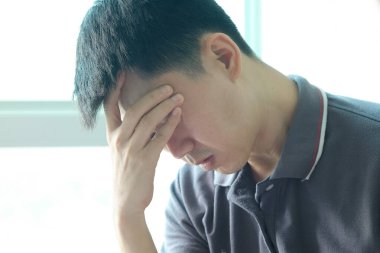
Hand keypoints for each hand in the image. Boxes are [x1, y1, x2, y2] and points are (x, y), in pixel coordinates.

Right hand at [104, 72, 183, 217]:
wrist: (126, 202)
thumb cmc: (127, 174)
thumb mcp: (121, 151)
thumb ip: (129, 133)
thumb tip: (149, 116)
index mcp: (111, 135)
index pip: (109, 106)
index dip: (115, 88)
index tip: (123, 72)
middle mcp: (118, 139)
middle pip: (135, 109)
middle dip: (153, 95)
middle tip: (169, 87)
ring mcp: (130, 149)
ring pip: (148, 120)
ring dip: (165, 106)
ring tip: (178, 97)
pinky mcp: (144, 160)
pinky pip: (159, 136)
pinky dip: (170, 124)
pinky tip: (178, 115)